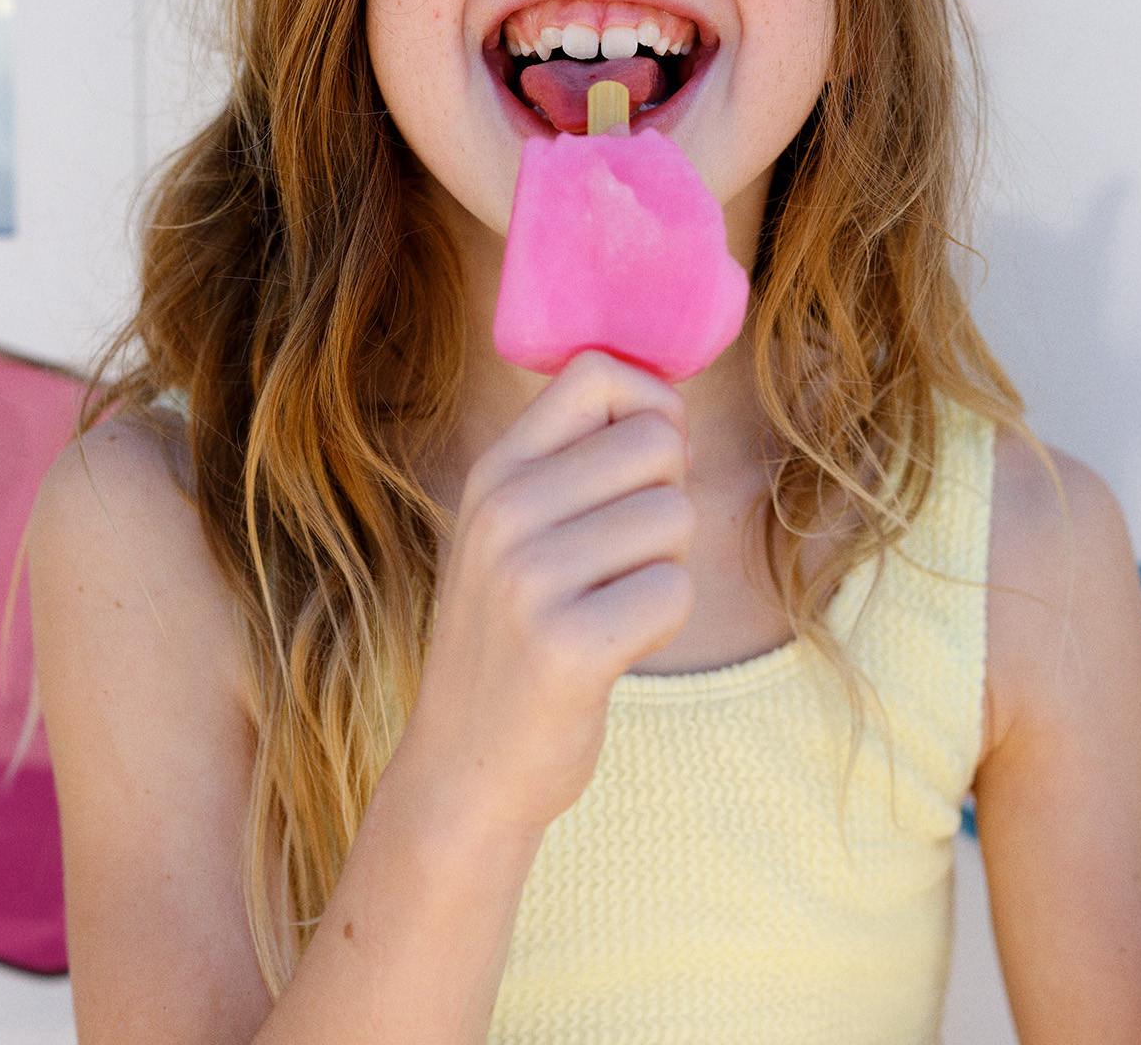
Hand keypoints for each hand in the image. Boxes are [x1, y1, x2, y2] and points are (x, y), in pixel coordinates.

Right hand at [401, 348, 695, 838]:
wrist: (464, 768)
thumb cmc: (513, 637)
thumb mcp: (512, 532)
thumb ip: (574, 462)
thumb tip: (669, 404)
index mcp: (493, 472)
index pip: (596, 372)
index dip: (649, 406)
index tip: (640, 464)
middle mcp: (502, 511)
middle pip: (658, 441)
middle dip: (665, 497)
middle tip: (617, 559)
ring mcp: (528, 578)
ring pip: (676, 517)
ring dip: (664, 566)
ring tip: (606, 605)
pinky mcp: (567, 646)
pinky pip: (675, 590)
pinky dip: (661, 622)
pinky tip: (611, 648)